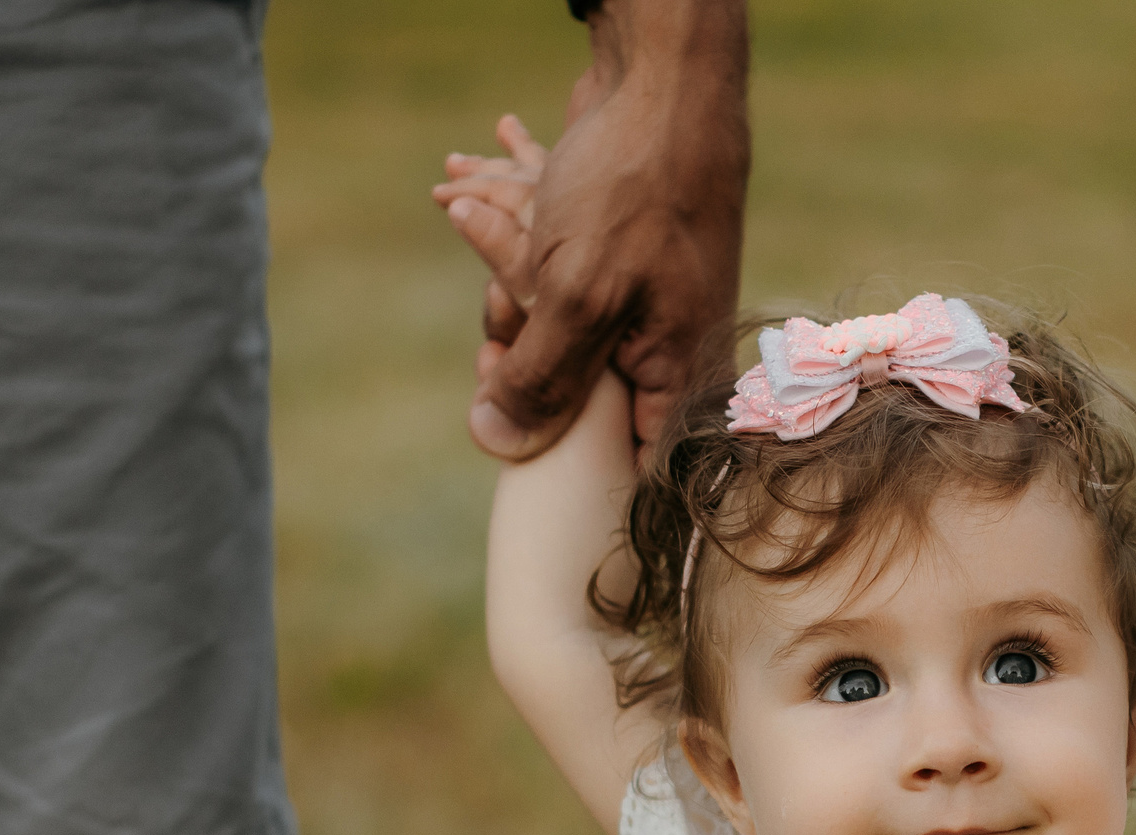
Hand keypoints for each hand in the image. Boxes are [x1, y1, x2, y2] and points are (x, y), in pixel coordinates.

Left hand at [431, 0, 747, 458]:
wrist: (670, 80)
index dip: (548, 438)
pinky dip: (507, 231)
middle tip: (489, 293)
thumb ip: (541, 374)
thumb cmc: (635, 188)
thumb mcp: (576, 294)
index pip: (613, 454)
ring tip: (461, 201)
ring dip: (496, 265)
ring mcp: (647, 302)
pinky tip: (461, 185)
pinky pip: (554, 266)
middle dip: (509, 331)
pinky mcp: (625, 257)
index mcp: (674, 375)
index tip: (500, 404)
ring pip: (550, 316)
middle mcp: (667, 348)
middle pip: (568, 382)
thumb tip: (496, 443)